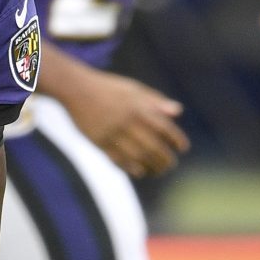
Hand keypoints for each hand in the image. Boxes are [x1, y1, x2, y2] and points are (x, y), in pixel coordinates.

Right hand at [67, 68, 189, 177]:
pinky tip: (139, 172)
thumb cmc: (109, 88)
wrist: (76, 89)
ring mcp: (112, 133)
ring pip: (137, 156)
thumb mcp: (134, 89)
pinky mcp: (99, 141)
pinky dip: (131, 168)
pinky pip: (118, 160)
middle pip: (152, 146)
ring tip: (158, 171)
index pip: (164, 127)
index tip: (183, 148)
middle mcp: (127, 121)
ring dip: (151, 167)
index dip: (176, 139)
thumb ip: (156, 101)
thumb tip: (178, 112)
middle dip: (165, 159)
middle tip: (170, 165)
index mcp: (138, 107)